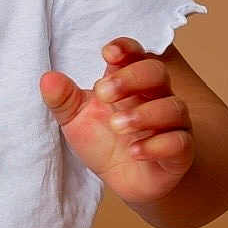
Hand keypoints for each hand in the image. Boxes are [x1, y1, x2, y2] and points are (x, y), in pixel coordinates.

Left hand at [39, 37, 195, 206]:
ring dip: (144, 114)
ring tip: (116, 125)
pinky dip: (157, 146)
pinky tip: (134, 152)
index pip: (136, 54)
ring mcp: (171, 124)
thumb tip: (48, 78)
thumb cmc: (103, 141)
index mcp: (129, 83)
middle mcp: (155, 97)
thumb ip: (63, 99)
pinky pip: (179, 143)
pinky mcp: (179, 152)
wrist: (123, 179)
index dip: (126, 48)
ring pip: (172, 107)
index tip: (108, 53)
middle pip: (157, 73)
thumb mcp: (75, 120)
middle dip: (131, 78)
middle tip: (103, 93)